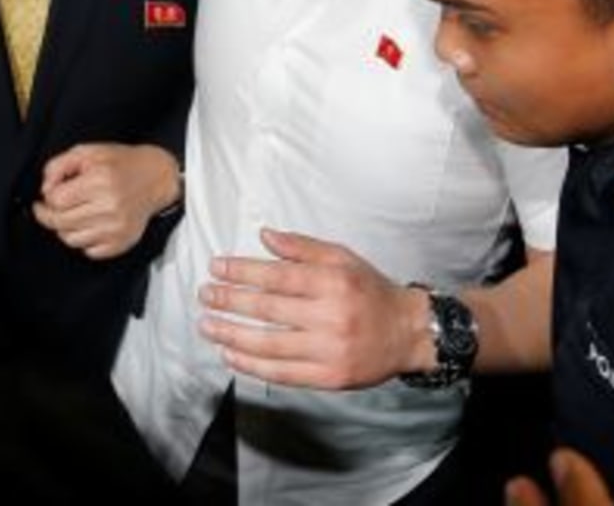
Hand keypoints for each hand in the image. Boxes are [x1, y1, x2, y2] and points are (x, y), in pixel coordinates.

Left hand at [31, 142, 179, 259]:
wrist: (156, 177)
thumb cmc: (120, 163)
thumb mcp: (86, 152)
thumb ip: (58, 166)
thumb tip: (45, 190)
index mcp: (100, 180)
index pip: (56, 200)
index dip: (48, 196)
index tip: (51, 192)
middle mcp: (109, 207)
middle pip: (60, 222)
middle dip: (48, 215)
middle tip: (47, 208)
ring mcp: (117, 228)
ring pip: (71, 239)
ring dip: (64, 228)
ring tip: (71, 214)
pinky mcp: (122, 242)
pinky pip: (89, 251)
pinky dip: (83, 240)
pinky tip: (89, 224)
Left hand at [196, 228, 431, 388]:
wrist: (407, 333)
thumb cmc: (371, 291)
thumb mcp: (342, 258)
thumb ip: (302, 247)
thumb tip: (264, 235)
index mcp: (332, 282)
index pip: (277, 276)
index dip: (241, 271)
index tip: (216, 268)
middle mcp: (330, 316)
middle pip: (268, 309)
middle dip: (229, 301)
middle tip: (205, 295)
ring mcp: (329, 350)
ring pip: (270, 344)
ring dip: (232, 335)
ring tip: (207, 326)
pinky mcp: (329, 378)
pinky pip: (283, 373)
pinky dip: (252, 365)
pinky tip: (231, 355)